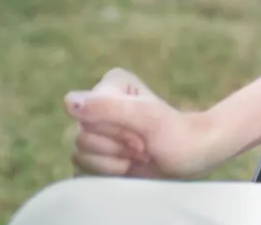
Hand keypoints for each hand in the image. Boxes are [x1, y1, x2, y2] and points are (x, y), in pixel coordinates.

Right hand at [65, 68, 226, 180]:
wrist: (193, 159)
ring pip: (79, 155)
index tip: (142, 132)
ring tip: (139, 156)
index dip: (114, 131)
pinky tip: (128, 168)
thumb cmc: (177, 135)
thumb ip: (108, 107)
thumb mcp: (147, 117)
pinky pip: (80, 170)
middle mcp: (98, 106)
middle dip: (116, 149)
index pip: (87, 116)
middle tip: (143, 146)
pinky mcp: (95, 155)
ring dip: (114, 163)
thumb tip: (68, 102)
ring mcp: (96, 132)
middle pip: (81, 137)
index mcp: (110, 86)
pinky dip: (106, 174)